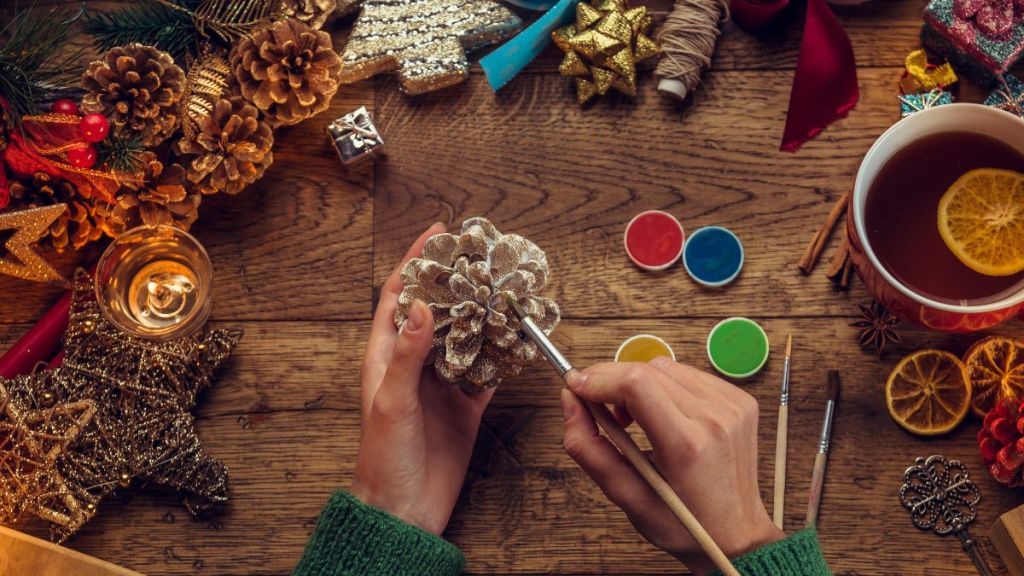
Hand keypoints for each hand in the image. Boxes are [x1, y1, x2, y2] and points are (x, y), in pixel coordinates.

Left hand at [351, 222, 494, 534]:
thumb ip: (407, 355)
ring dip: (484, 315)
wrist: (403, 510)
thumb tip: (422, 306)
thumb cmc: (384, 458)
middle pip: (439, 309)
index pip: (399, 296)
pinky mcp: (465, 407)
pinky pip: (487, 374)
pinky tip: (518, 341)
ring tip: (505, 289)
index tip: (439, 234)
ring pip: (466, 338)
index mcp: (385, 357)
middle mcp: (414, 365)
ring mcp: (442, 384)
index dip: (416, 262)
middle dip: (458, 281)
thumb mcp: (391, 402)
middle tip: (483, 255)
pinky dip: (502, 357)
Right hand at [561, 359, 783, 574]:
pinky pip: (688, 375)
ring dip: (638, 383)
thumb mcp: (625, 496)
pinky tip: (660, 414)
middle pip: (647, 370)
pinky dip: (664, 387)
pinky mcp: (740, 401)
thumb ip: (588, 448)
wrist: (735, 535)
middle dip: (612, 381)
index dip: (599, 378)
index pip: (636, 384)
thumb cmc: (683, 523)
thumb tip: (569, 402)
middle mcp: (715, 418)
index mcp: (688, 445)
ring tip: (631, 418)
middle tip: (599, 408)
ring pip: (666, 367)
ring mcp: (732, 406)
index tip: (577, 386)